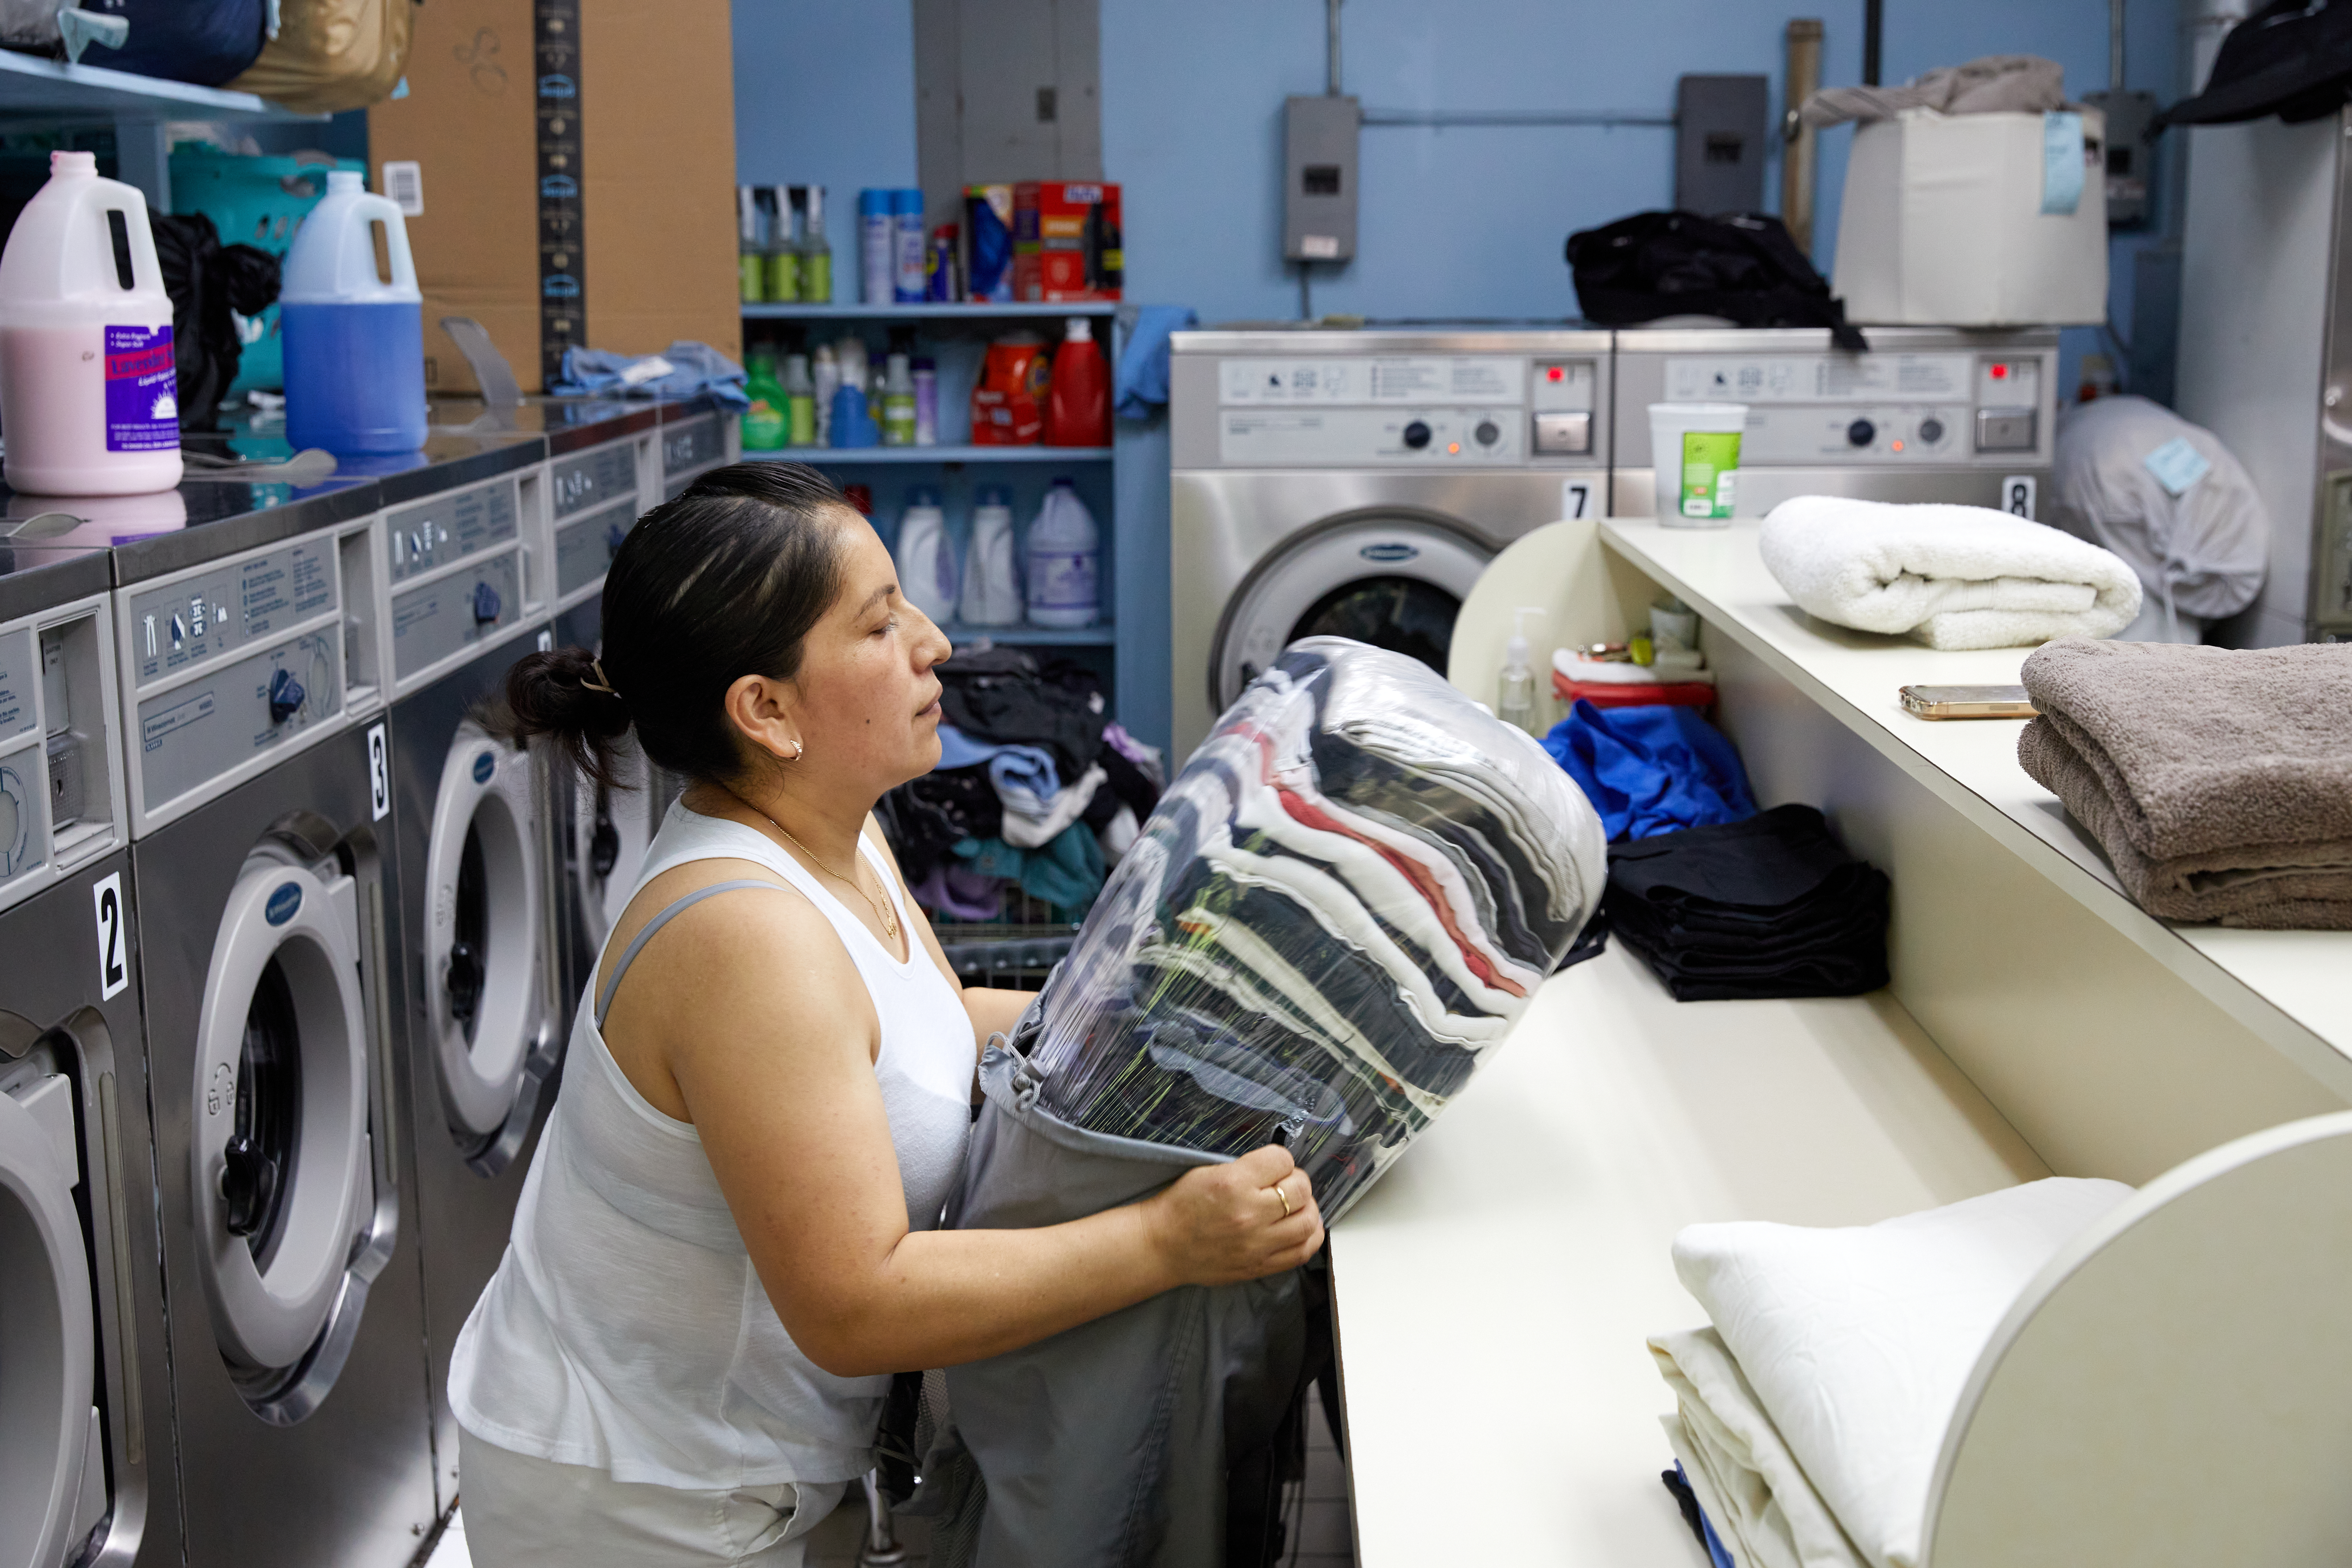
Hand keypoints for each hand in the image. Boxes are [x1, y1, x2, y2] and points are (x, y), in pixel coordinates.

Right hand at [1145, 1144, 1324, 1287]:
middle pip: (1300, 1190)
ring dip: (1309, 1208)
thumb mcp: (1208, 1172)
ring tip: (1299, 1205)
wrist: (1162, 1246)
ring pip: (1307, 1222)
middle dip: (1298, 1182)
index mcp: (1233, 1183)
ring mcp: (1256, 1243)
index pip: (1281, 1160)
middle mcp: (1249, 1213)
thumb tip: (1279, 1168)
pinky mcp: (1259, 1265)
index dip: (1281, 1159)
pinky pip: (1301, 1252)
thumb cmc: (1181, 1206)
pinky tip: (1304, 1228)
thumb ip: (1247, 1168)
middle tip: (1287, 1183)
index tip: (1275, 1165)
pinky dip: (1310, 1236)